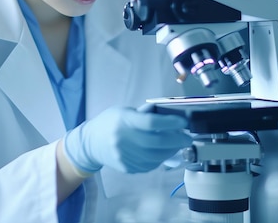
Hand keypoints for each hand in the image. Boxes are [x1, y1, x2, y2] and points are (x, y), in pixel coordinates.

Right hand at [63, 106, 191, 173]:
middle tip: (187, 137)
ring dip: (171, 151)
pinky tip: (163, 152)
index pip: (151, 123)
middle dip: (177, 140)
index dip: (170, 123)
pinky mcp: (127, 167)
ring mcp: (124, 156)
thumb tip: (168, 114)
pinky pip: (150, 165)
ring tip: (178, 145)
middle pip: (157, 142)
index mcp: (124, 121)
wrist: (90, 143)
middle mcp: (123, 139)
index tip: (183, 122)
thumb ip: (144, 113)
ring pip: (156, 156)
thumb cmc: (109, 123)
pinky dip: (160, 159)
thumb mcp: (124, 111)